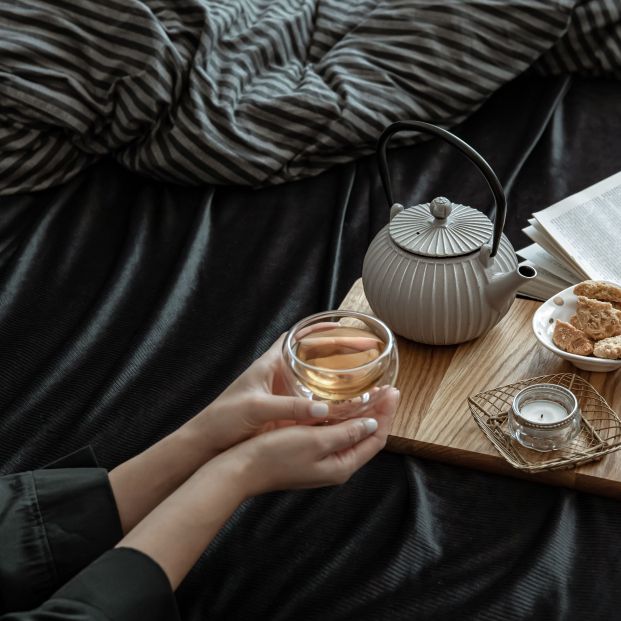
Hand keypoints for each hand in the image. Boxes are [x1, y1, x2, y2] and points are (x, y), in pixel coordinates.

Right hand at [117, 384, 397, 588]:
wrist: (239, 469)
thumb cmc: (274, 454)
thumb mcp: (315, 441)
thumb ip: (346, 432)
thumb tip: (373, 422)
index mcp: (340, 466)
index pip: (376, 439)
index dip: (387, 414)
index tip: (394, 391)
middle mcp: (334, 465)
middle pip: (366, 436)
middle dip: (379, 412)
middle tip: (387, 387)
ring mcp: (320, 460)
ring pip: (350, 433)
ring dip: (362, 413)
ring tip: (370, 390)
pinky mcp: (307, 452)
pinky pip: (334, 433)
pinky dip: (343, 417)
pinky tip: (339, 402)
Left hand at [189, 335, 362, 456]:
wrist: (209, 442)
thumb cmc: (225, 418)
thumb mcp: (258, 408)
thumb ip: (290, 407)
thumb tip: (324, 410)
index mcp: (268, 365)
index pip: (294, 337)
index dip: (315, 329)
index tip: (339, 325)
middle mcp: (277, 375)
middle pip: (310, 357)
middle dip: (333, 352)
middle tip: (359, 351)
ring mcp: (280, 393)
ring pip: (312, 378)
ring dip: (332, 376)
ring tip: (358, 375)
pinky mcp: (282, 412)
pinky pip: (310, 400)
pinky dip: (326, 399)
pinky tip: (342, 404)